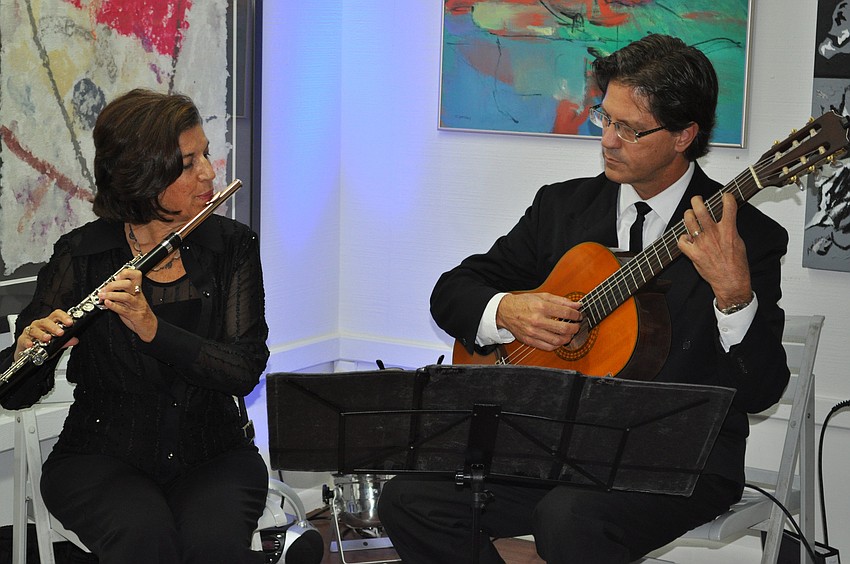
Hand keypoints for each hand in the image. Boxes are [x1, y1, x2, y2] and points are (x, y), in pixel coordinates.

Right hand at [14, 310, 77, 360]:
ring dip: (41, 334)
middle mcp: (40, 325)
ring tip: (47, 338)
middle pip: (46, 321)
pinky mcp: (23, 339)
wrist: (29, 353)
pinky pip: (24, 339)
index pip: (57, 315)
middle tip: (60, 333)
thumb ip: (65, 342)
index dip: (63, 317)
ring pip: (35, 329)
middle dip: (54, 327)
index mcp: (50, 323)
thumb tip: (75, 340)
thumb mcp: (56, 344)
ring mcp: (31, 331)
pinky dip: (27, 342)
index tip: (70, 322)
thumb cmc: (43, 344)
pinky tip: (31, 345)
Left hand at [97, 267, 157, 342]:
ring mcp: (136, 305)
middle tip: (103, 289)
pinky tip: (106, 303)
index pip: (136, 275)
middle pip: (128, 284)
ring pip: (125, 296)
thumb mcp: (132, 299)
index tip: (116, 276)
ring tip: (101, 296)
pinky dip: (113, 306)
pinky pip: (123, 310)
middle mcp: (138, 296)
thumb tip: (107, 288)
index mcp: (138, 290)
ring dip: (111, 295)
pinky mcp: (133, 315)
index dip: (126, 273)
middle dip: (113, 285)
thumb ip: (121, 293)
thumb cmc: (139, 312)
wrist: (149, 326)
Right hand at [495, 292, 581, 350]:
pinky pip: (547, 347)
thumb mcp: (542, 296)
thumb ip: (561, 301)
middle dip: (575, 328)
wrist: (505, 311)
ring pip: (557, 340)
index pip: (566, 313)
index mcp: (541, 307)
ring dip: (567, 338)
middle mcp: (537, 320)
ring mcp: (533, 332)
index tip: (578, 316)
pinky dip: (556, 345)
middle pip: (564, 328)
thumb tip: (577, 306)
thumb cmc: (524, 302)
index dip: (576, 315)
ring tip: (569, 334)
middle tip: (577, 326)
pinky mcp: (529, 340)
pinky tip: (559, 340)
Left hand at [678, 193, 752, 308]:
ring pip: (688, 221)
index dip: (727, 197)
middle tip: (697, 200)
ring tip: (690, 215)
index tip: (725, 196)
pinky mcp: (693, 254)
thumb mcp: (739, 241)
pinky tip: (687, 238)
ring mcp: (702, 243)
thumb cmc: (736, 264)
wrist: (731, 282)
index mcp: (729, 230)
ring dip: (688, 215)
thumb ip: (730, 228)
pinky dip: (682, 238)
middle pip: (701, 209)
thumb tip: (725, 218)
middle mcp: (714, 234)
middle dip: (697, 200)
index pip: (728, 205)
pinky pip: (681, 241)